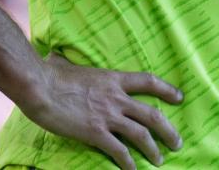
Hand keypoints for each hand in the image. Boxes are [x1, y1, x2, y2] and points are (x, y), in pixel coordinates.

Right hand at [20, 53, 183, 168]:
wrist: (39, 86)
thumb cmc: (49, 74)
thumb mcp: (71, 64)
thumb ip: (74, 65)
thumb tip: (59, 59)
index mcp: (113, 79)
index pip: (148, 81)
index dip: (167, 90)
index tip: (179, 97)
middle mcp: (116, 97)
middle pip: (152, 114)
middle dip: (168, 130)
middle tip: (177, 141)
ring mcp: (107, 115)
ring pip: (141, 134)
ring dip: (154, 149)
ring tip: (160, 160)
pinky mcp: (95, 132)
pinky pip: (118, 150)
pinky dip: (128, 162)